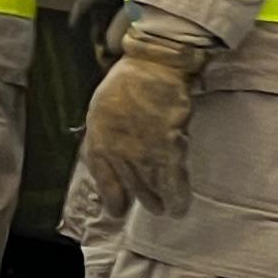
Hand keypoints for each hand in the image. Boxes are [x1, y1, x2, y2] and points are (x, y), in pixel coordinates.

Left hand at [83, 27, 206, 214]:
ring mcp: (144, 153)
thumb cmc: (125, 85)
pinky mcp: (170, 149)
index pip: (104, 181)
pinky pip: (174, 182)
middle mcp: (120, 153)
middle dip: (142, 201)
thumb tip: (107, 164)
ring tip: (165, 208)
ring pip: (152, 190)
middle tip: (152, 206)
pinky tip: (179, 206)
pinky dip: (177, 197)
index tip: (118, 210)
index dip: (112, 199)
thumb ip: (101, 140)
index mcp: (99, 142)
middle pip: (131, 189)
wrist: (153, 67)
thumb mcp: (99, 113)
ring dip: (159, 203)